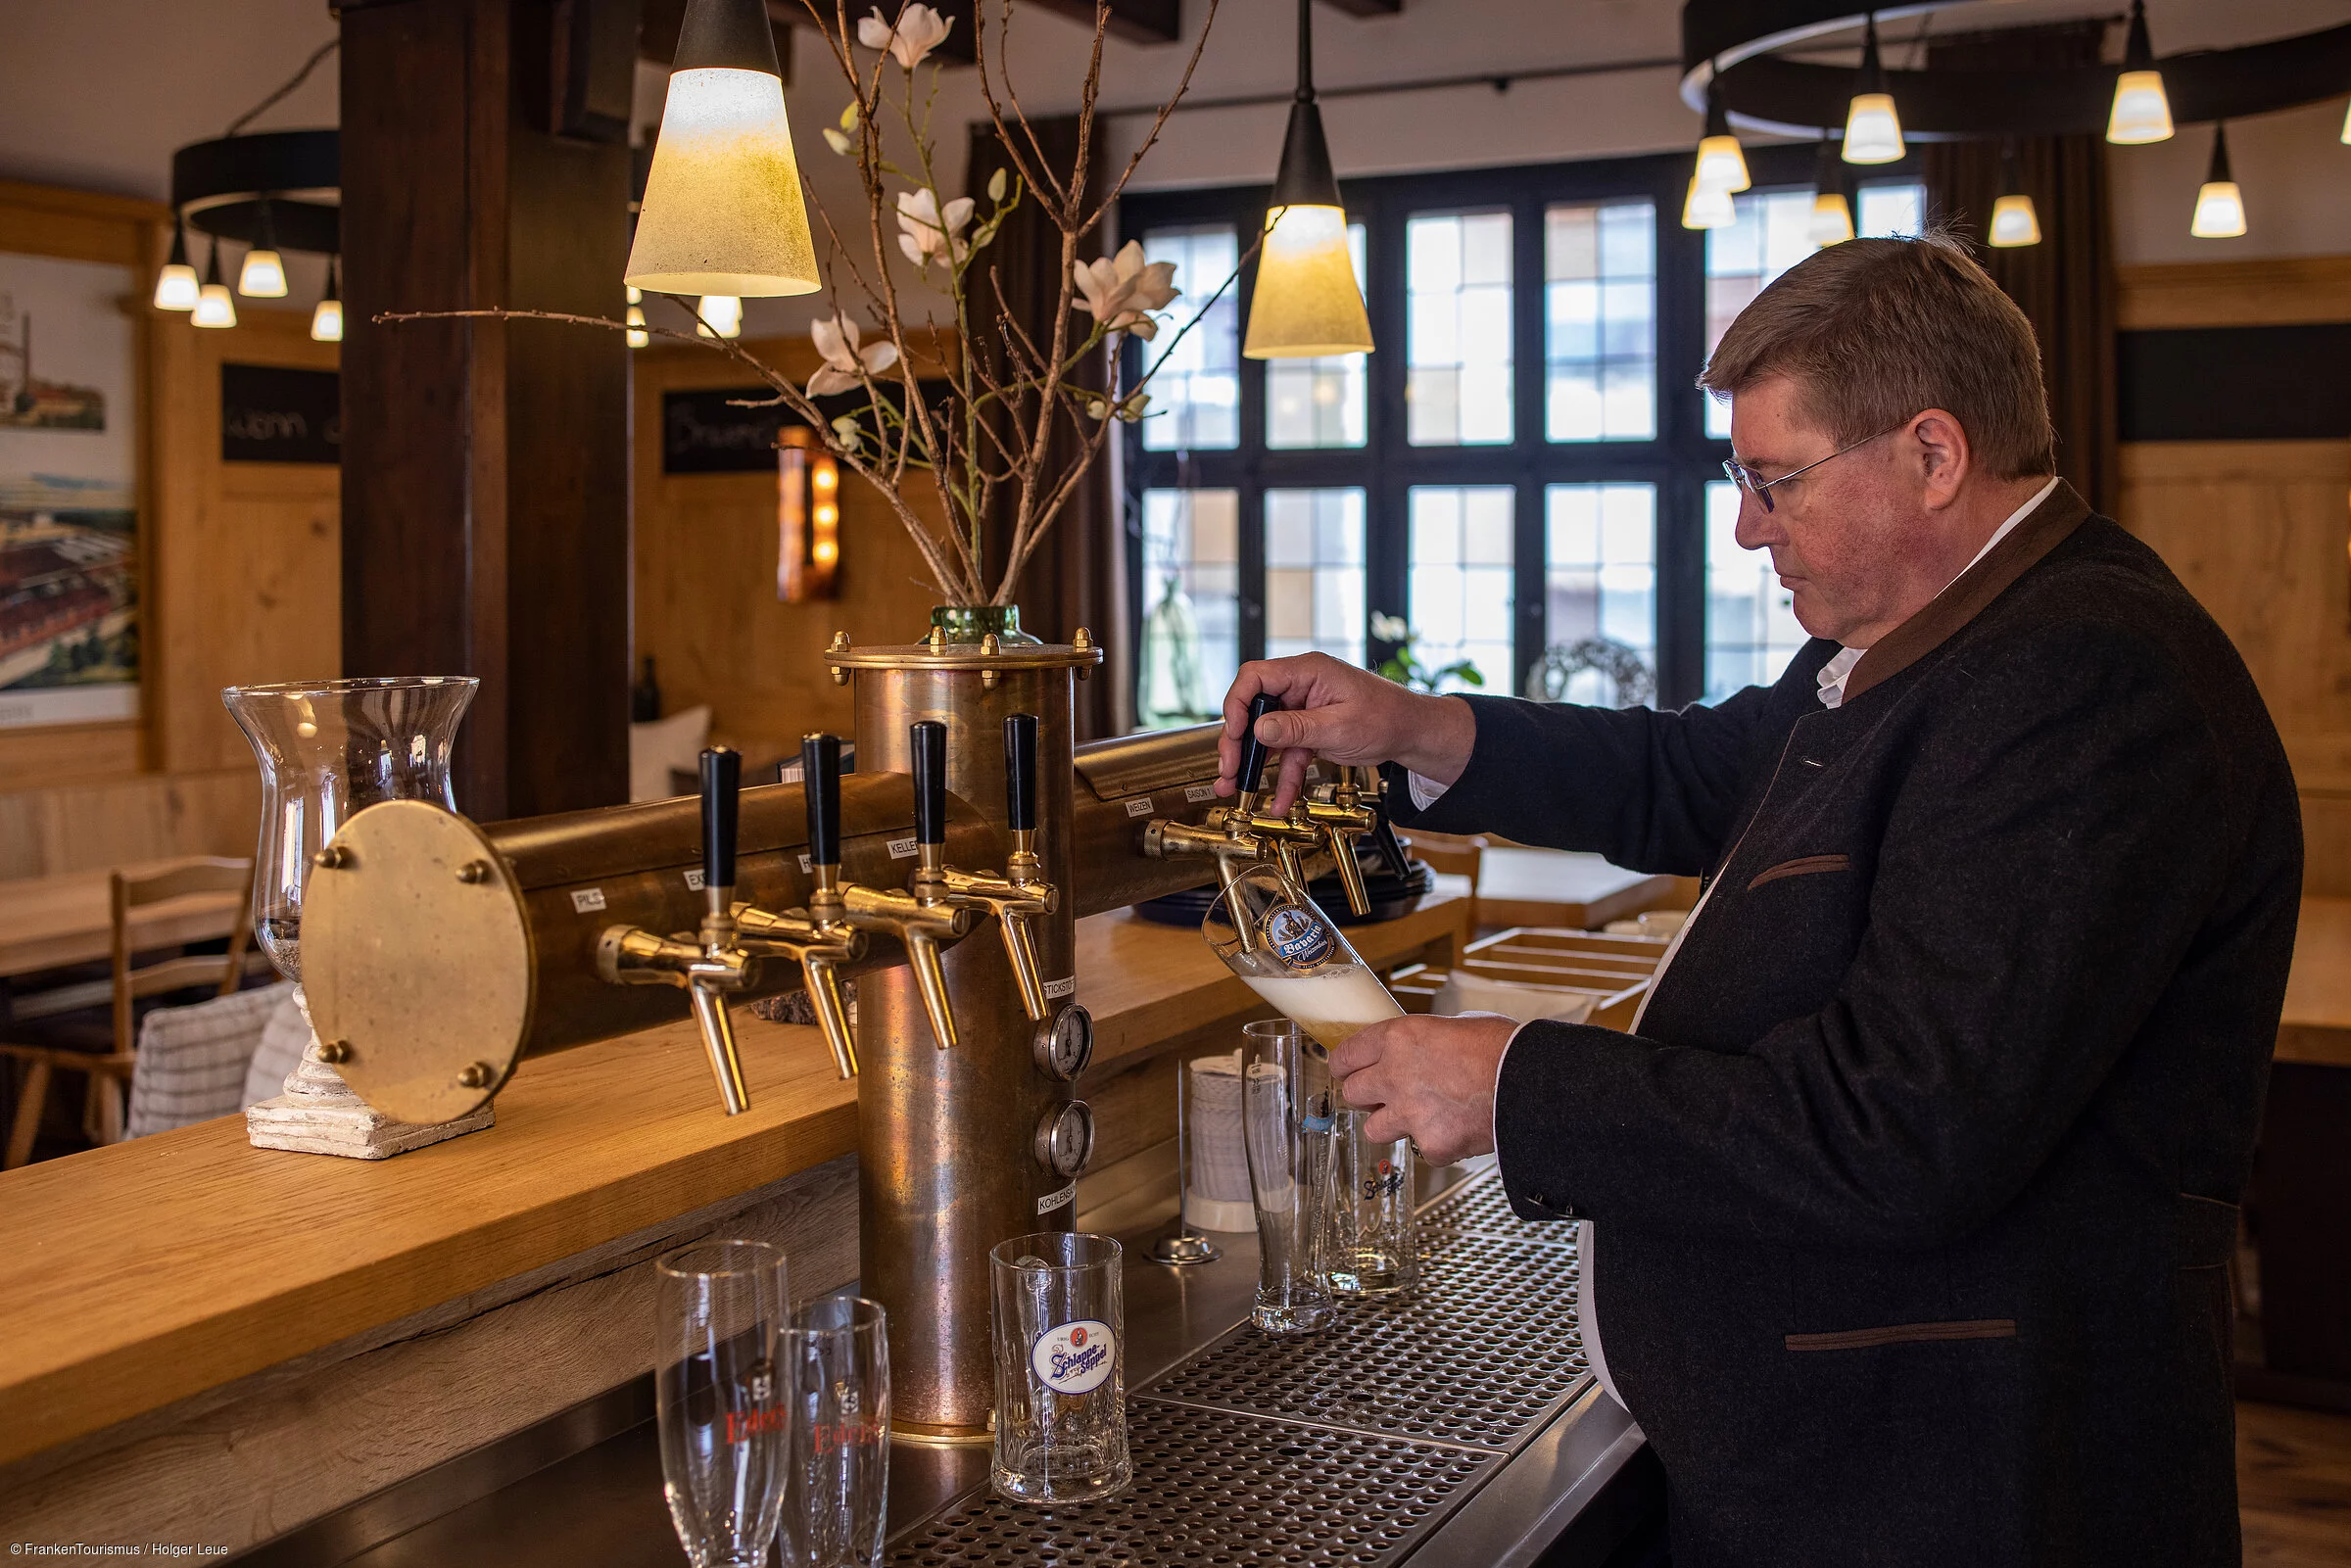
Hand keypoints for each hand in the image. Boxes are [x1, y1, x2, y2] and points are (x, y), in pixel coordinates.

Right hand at [1216, 653, 1475, 813]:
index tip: (1236, 733)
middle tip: (1229, 768)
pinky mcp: (1309, 731)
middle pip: (1253, 709)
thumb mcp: (1340, 726)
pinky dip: (1283, 778)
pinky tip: (1279, 800)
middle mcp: (1300, 686)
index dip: (1238, 704)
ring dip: (1252, 764)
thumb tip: (1259, 727)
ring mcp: (1302, 710)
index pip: (1256, 678)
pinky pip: (1288, 754)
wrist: (1412, 733)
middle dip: (1238, 741)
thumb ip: (1297, 727)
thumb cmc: (1387, 717)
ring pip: (1266, 736)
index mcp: (1307, 671)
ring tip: (1235, 787)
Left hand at [1331, 1012, 1515, 1166]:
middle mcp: (1395, 1075)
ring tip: (1420, 1118)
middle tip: (1383, 1096)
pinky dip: (1438, 1145)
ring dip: (1392, 1125)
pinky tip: (1459, 1130)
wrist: (1532, 1086)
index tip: (1347, 1070)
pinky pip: (1422, 1150)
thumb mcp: (1458, 1026)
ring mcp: (1409, 1114)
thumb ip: (1427, 1042)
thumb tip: (1422, 1051)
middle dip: (1366, 1096)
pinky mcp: (1430, 1144)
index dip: (1345, 1065)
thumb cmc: (1504, 1050)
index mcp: (1400, 1038)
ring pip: (1374, 1129)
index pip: (1347, 1054)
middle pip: (1352, 1093)